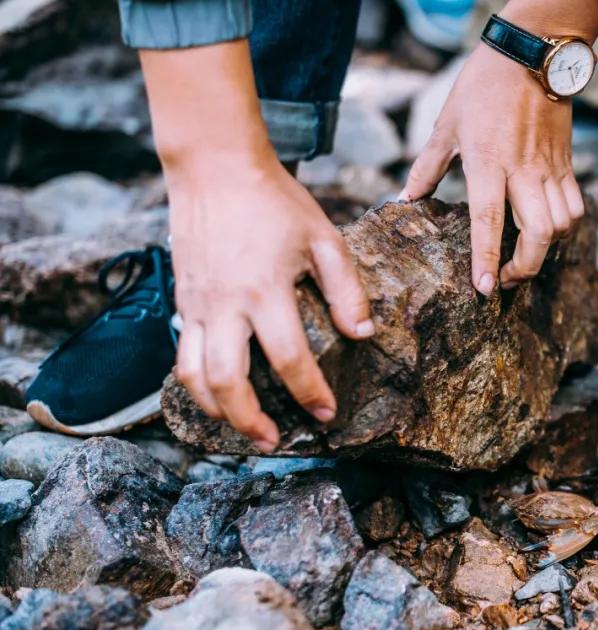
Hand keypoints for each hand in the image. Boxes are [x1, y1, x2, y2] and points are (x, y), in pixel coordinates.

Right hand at [169, 153, 372, 451]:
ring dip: (216, 411)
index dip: (310, 392)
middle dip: (249, 420)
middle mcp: (226, 305)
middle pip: (227, 381)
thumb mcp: (324, 237)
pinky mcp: (183, 301)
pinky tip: (218, 393)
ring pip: (193, 376)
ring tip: (242, 428)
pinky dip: (196, 382)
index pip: (289, 357)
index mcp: (265, 290)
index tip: (326, 413)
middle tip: (274, 440)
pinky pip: (181, 354)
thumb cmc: (275, 202)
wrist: (214, 169)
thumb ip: (346, 288)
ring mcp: (198, 305)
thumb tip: (363, 333)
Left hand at [401, 43, 585, 292]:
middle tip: (508, 279)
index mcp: (488, 162)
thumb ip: (426, 167)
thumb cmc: (482, 87)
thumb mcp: (446, 124)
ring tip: (525, 256)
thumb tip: (406, 198)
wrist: (531, 55)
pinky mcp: (567, 164)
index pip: (489, 220)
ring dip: (546, 250)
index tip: (486, 289)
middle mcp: (523, 171)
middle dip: (526, 267)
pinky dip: (565, 227)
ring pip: (562, 225)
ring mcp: (549, 168)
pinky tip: (547, 230)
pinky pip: (574, 206)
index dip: (487, 258)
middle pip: (539, 234)